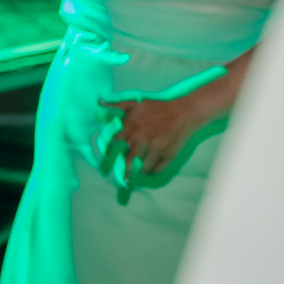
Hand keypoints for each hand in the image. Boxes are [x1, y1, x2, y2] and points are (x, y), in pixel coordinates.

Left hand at [99, 92, 218, 181]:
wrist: (184, 112)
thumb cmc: (158, 107)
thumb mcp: (135, 102)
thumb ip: (117, 105)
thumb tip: (99, 103)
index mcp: (130, 127)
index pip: (114, 146)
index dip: (109, 156)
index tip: (106, 165)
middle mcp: (141, 139)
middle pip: (127, 162)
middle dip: (122, 172)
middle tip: (119, 180)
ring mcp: (155, 148)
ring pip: (142, 168)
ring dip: (137, 174)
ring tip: (133, 178)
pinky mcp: (168, 155)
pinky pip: (157, 170)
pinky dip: (152, 173)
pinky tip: (149, 172)